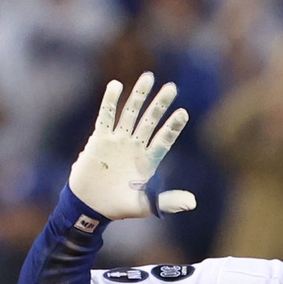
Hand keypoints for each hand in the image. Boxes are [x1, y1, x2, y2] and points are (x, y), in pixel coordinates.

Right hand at [68, 73, 196, 219]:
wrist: (90, 205)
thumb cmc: (117, 206)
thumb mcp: (144, 205)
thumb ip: (167, 201)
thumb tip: (193, 203)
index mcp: (148, 161)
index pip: (164, 140)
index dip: (172, 127)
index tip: (183, 113)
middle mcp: (135, 147)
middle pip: (150, 120)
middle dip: (160, 104)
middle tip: (171, 87)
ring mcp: (118, 140)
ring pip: (130, 113)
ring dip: (138, 96)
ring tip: (148, 77)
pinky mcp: (100, 139)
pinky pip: (105, 117)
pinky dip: (110, 102)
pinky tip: (116, 85)